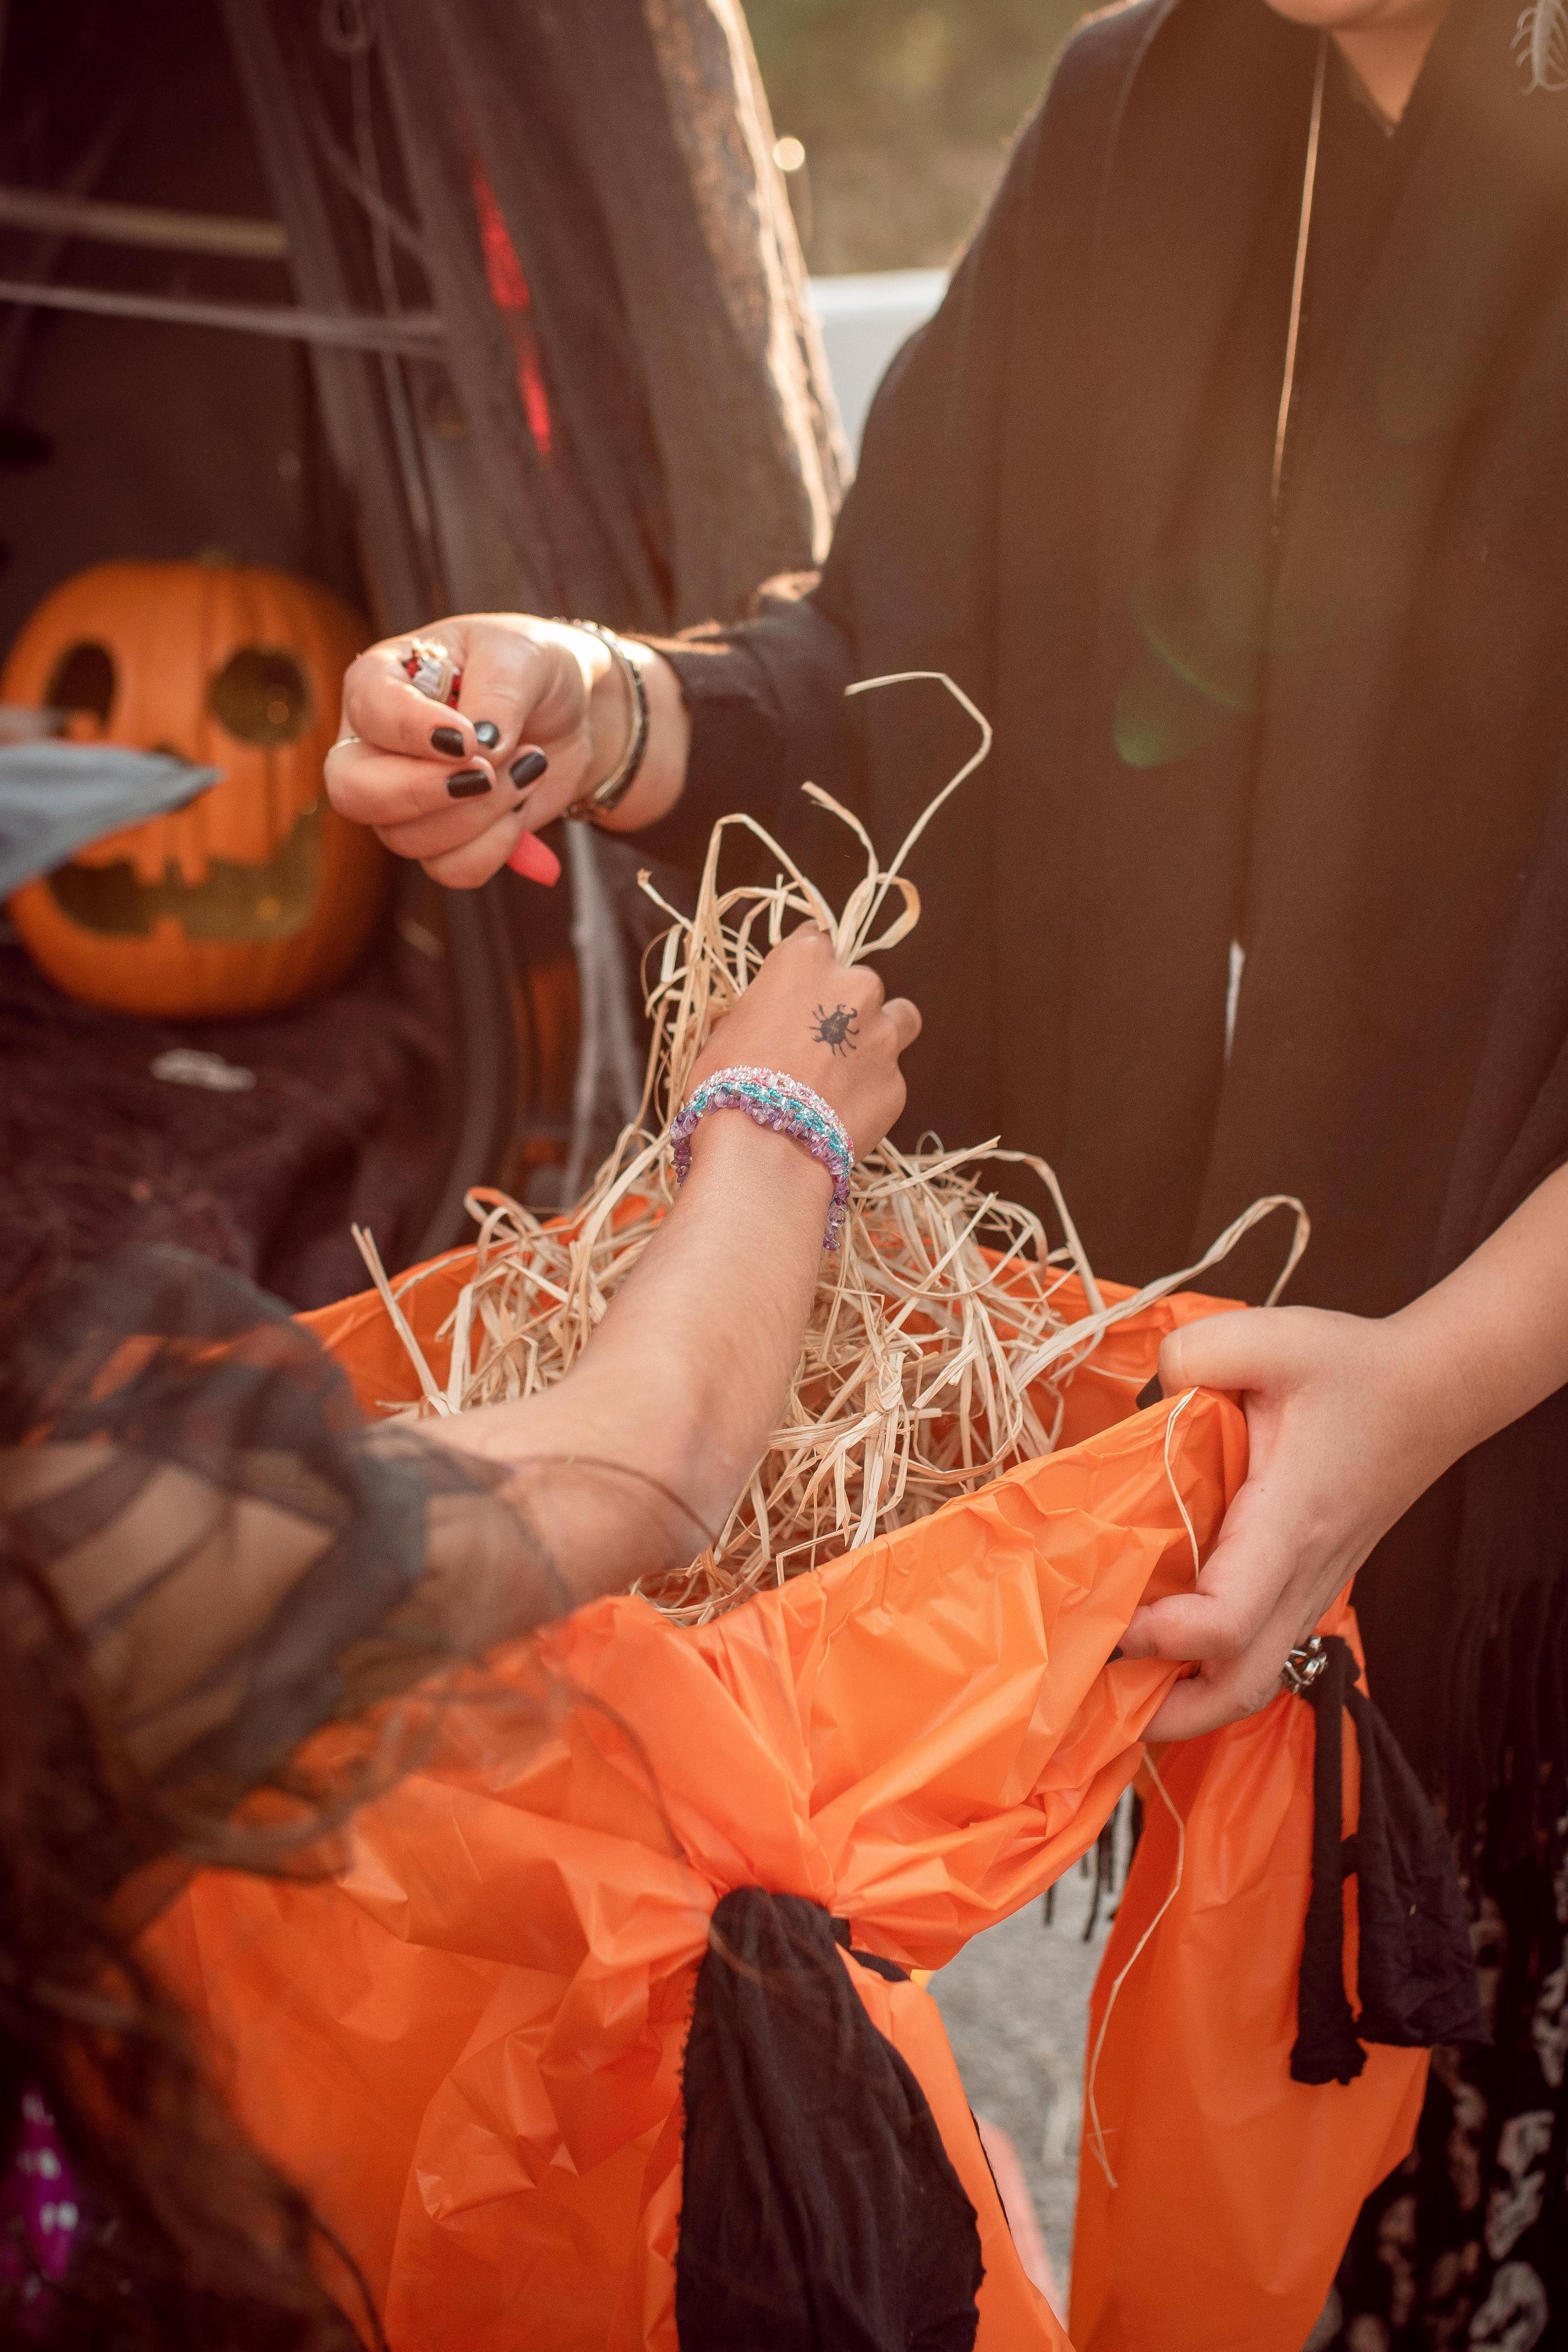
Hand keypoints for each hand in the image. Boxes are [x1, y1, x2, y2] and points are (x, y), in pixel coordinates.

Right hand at [325, 613, 688, 889]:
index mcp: (381, 679)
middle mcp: (375, 744)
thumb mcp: (522, 657)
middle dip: (423, 793)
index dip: (412, 732)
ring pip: (408, 838)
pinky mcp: (439, 839)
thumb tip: (483, 748)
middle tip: (486, 775)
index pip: (368, 711)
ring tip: (529, 765)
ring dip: (481, 813)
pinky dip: (495, 848)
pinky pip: (448, 868)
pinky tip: (520, 806)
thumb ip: (498, 694)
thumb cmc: (531, 668)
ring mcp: (400, 799)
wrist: (570, 714)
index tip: (467, 739)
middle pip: (354, 792)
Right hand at [685, 927, 920, 1157]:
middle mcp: (853, 986)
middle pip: (860, 983)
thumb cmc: (726, 1085)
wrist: (762, 1149)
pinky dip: (871, 1090)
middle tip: (819, 1042)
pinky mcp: (895, 1082)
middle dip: (844, 1007)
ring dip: (882, 1034)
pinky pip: (888, 1078)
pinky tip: (843, 1112)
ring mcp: (882, 1034)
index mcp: (805, 961)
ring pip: (900, 1019)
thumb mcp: (722, 1035)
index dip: (806, 969)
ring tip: (854, 1066)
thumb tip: (749, 1022)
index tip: (800, 989)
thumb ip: (752, 1015)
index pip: (815, 940)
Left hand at [1119, 1304, 1456, 1739]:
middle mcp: (1301, 1576)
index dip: (1164, 1637)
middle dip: (1163, 1713)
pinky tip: (1151, 1637)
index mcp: (1288, 1524)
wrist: (1430, 1393)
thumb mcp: (1270, 1336)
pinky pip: (1254, 1649)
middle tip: (1089, 1690)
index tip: (1112, 1620)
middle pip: (1238, 1689)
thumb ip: (1192, 1355)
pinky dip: (1202, 1665)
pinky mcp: (1304, 1585)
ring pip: (1249, 1680)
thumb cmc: (1353, 1368)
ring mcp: (1308, 1589)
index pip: (1228, 1620)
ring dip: (1180, 1697)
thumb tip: (1145, 1394)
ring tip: (1108, 1676)